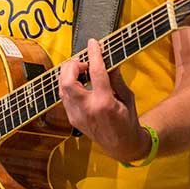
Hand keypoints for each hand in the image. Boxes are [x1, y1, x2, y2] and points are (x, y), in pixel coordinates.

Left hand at [58, 39, 151, 162]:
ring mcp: (76, 115)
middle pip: (67, 81)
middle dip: (72, 66)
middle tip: (83, 63)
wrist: (122, 145)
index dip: (94, 54)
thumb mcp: (126, 97)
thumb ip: (115, 78)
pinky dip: (68, 86)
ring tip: (81, 71)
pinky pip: (64, 97)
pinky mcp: (72, 119)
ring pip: (62, 89)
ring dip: (68, 75)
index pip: (96, 72)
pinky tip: (78, 83)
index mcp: (104, 103)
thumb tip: (109, 60)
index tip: (93, 43)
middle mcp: (87, 109)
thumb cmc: (128, 120)